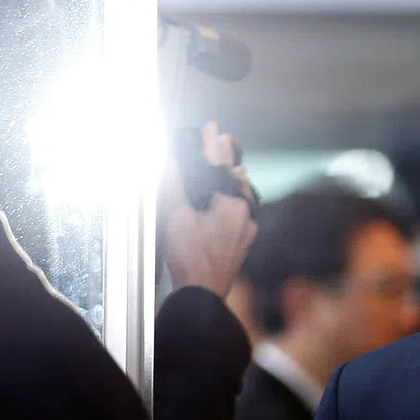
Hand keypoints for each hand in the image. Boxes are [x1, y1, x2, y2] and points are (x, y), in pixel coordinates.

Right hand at [160, 121, 257, 297]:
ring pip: (241, 194)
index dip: (212, 142)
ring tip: (224, 164)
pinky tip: (224, 199)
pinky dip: (232, 200)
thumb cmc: (190, 258)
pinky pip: (241, 212)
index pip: (220, 164)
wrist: (202, 293)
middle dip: (225, 158)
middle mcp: (245, 213)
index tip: (211, 126)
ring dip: (230, 178)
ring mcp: (247, 229)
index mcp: (231, 203)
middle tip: (218, 139)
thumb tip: (172, 161)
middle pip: (235, 177)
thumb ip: (175, 184)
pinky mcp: (244, 242)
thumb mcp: (175, 215)